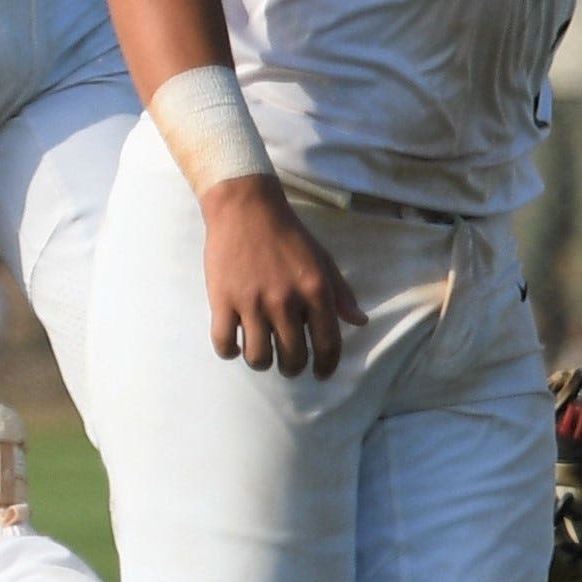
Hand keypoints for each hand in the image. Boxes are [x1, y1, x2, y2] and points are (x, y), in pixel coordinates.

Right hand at [201, 180, 358, 375]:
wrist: (245, 208)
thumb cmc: (288, 234)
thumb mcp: (323, 260)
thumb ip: (341, 294)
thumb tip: (359, 322)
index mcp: (315, 292)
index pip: (327, 344)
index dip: (326, 366)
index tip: (320, 373)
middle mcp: (286, 302)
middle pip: (292, 357)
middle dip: (292, 367)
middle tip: (288, 364)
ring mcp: (252, 302)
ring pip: (258, 356)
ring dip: (262, 363)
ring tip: (260, 356)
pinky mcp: (222, 300)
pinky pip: (224, 342)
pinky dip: (229, 351)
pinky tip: (234, 345)